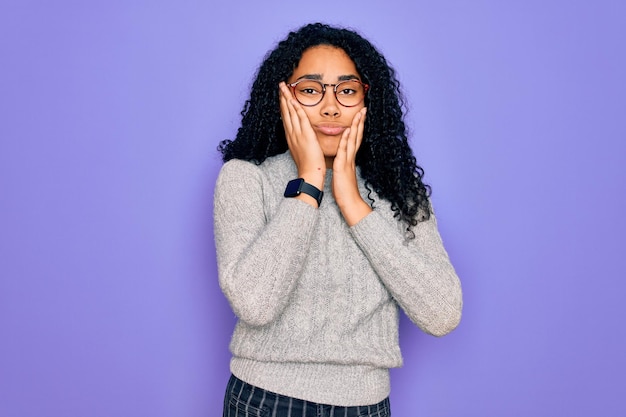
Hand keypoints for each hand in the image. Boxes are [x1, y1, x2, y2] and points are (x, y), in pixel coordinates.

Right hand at [279, 82, 324, 188]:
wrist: (310, 174)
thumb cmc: (309, 165)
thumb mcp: (302, 151)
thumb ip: (302, 142)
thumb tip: (302, 138)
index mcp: (291, 137)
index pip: (286, 118)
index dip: (284, 105)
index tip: (282, 95)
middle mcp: (292, 134)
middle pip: (285, 112)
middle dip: (282, 98)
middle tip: (280, 85)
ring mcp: (297, 134)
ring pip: (290, 112)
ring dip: (286, 98)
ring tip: (283, 86)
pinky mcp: (305, 135)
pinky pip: (299, 118)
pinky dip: (295, 108)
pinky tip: (292, 99)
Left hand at [332, 107, 371, 225]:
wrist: (350, 203)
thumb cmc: (345, 190)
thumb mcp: (344, 173)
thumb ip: (344, 164)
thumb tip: (342, 159)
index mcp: (350, 158)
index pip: (355, 139)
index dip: (358, 127)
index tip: (360, 115)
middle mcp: (351, 157)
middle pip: (357, 136)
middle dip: (361, 122)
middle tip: (364, 109)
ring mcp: (348, 161)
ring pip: (353, 140)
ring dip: (357, 126)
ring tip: (359, 114)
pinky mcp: (343, 166)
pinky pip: (345, 151)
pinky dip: (347, 140)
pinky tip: (348, 130)